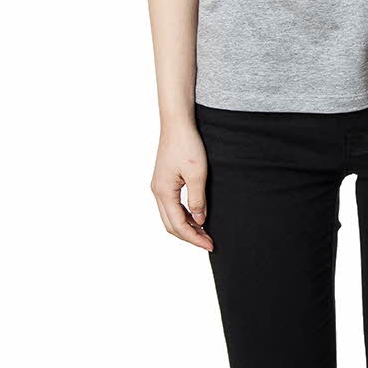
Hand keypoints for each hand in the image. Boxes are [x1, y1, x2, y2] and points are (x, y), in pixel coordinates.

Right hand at [150, 121, 213, 250]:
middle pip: (171, 225)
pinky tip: (196, 214)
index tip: (210, 245)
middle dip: (189, 236)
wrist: (177, 122)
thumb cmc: (187, 144)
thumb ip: (197, 199)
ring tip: (204, 231)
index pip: (178, 225)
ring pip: (170, 215)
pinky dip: (183, 214)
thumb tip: (200, 220)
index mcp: (163, 192)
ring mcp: (159, 185)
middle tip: (208, 242)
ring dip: (186, 226)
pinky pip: (171, 205)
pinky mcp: (164, 179)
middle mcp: (157, 192)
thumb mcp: (197, 173)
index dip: (195, 238)